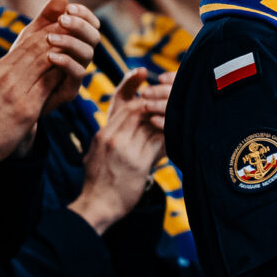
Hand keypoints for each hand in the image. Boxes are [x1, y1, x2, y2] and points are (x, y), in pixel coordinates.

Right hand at [0, 0, 99, 168]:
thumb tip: (16, 61)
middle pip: (36, 46)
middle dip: (57, 31)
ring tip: (79, 39)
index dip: (46, 29)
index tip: (62, 20)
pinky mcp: (25, 108)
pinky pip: (47, 84)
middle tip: (76, 22)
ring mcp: (14, 90)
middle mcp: (5, 75)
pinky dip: (61, 73)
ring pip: (42, 60)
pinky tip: (74, 67)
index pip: (25, 43)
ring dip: (63, 48)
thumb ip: (4, 72)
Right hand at [67, 71, 167, 233]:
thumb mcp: (99, 153)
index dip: (131, 83)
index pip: (119, 101)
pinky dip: (170, 136)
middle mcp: (111, 136)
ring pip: (149, 123)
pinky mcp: (137, 163)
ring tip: (178, 112)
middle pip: (137, 107)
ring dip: (165, 116)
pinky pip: (158, 143)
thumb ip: (114, 136)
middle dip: (155, 98)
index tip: (143, 71)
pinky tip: (180, 134)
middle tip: (170, 91)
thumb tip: (134, 124)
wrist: (96, 205)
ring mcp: (123, 149)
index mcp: (103, 133)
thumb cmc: (100, 182)